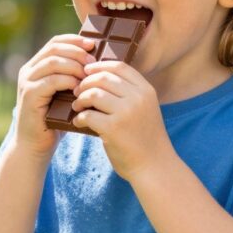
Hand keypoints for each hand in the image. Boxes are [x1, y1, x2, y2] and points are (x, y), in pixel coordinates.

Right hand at [13, 34, 96, 156]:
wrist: (36, 145)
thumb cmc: (55, 119)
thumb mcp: (66, 93)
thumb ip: (74, 77)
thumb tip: (98, 62)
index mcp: (37, 66)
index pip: (55, 42)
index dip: (74, 40)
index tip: (93, 44)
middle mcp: (29, 70)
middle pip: (54, 48)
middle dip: (77, 51)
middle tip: (94, 61)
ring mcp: (27, 82)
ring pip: (53, 62)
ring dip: (74, 66)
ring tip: (89, 75)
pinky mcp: (29, 95)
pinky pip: (51, 81)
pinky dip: (68, 81)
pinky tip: (79, 89)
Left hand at [70, 60, 170, 180]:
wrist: (155, 167)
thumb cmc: (146, 138)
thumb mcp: (146, 109)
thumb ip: (130, 93)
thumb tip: (99, 78)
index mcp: (146, 90)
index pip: (119, 66)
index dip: (99, 66)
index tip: (87, 71)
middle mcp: (138, 98)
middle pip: (103, 78)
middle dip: (85, 82)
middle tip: (77, 91)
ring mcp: (126, 113)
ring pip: (93, 94)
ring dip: (80, 99)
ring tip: (77, 106)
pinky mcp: (113, 129)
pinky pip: (88, 115)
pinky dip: (79, 117)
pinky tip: (79, 122)